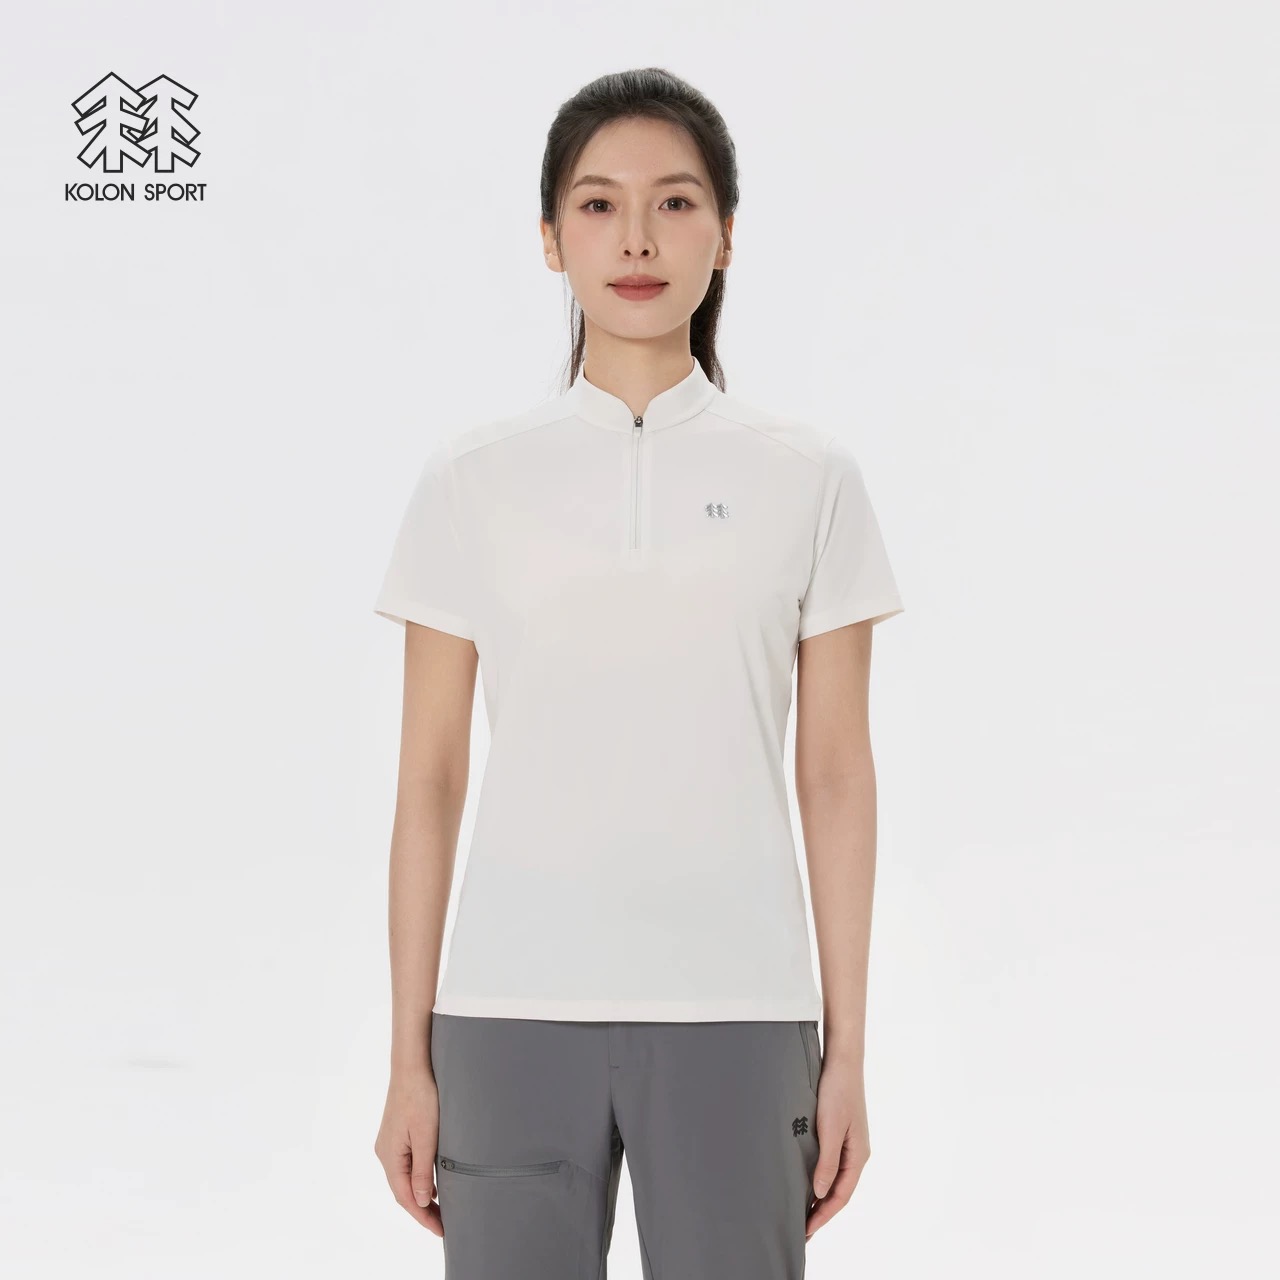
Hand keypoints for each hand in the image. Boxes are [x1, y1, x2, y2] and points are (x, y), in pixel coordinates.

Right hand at [374, 1066, 443, 1236]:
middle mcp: (386, 1153)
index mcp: (390, 1156)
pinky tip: (433, 1182)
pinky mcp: (397, 1133)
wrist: (412, 1065)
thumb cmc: (420, 1096)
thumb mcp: (426, 1136)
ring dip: (422, 1194)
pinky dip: (419, 1178)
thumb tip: (421, 1201)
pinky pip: (407, 1164)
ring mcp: (390, 1143)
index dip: (423, 1216)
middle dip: (423, 1209)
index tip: (440, 1230)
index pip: (406, 1197)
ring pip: (405, 1178)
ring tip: (441, 1209)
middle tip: (444, 1224)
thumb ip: (423, 1170)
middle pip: (403, 1190)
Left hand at [805, 1052, 870, 1240]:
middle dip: (822, 1211)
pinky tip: (806, 1181)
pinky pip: (830, 1164)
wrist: (842, 1060)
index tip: (806, 1232)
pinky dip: (819, 1178)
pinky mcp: (839, 1132)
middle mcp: (856, 1153)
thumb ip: (827, 1162)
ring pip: (835, 1178)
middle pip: (839, 1191)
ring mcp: (849, 1142)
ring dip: (820, 1196)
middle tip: (802, 1230)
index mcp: (858, 1156)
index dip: (823, 1216)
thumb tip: (821, 1193)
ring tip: (802, 1212)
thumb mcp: (831, 1128)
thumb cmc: (837, 1091)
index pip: (841, 1196)